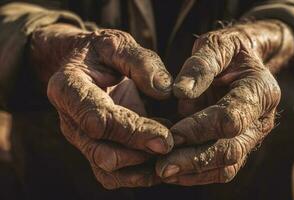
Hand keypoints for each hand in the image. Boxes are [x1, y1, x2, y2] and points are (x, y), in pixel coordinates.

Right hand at [30, 24, 173, 187]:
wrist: (86, 65)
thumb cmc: (102, 53)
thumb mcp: (119, 44)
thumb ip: (142, 63)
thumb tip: (165, 91)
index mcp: (68, 89)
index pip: (98, 119)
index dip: (133, 131)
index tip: (165, 136)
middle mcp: (71, 121)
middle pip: (101, 152)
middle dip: (140, 154)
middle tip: (172, 144)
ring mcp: (82, 140)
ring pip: (108, 171)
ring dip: (143, 168)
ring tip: (171, 152)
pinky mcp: (95, 150)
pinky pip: (115, 175)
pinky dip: (141, 174)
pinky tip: (163, 158)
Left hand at [156, 20, 293, 184]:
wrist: (241, 63)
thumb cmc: (228, 51)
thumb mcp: (217, 44)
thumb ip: (202, 64)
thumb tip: (182, 91)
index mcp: (261, 91)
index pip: (231, 118)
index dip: (200, 128)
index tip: (171, 133)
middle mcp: (261, 120)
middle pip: (231, 149)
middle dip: (195, 159)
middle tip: (163, 166)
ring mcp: (251, 137)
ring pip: (226, 166)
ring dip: (193, 172)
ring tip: (163, 172)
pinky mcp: (238, 146)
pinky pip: (220, 170)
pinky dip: (196, 174)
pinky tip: (172, 173)